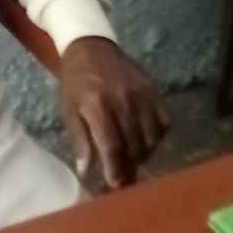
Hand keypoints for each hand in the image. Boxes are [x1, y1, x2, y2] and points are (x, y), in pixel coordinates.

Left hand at [59, 37, 168, 189]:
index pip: (112, 146)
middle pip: (134, 145)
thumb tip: (86, 170)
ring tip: (133, 159)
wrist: (91, 48)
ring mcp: (142, 95)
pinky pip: (163, 122)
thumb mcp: (69, 110)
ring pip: (151, 137)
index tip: (115, 184)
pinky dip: (157, 137)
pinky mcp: (154, 90)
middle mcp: (123, 100)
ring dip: (143, 154)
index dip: (115, 169)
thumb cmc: (75, 82)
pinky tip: (146, 141)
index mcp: (97, 105)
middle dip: (129, 166)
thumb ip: (80, 140)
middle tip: (124, 177)